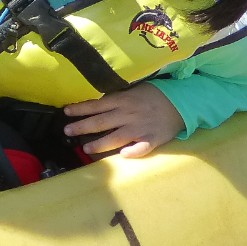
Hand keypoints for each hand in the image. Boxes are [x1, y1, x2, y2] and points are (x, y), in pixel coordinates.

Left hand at [62, 84, 183, 157]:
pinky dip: (132, 152)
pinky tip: (123, 156)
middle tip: (67, 132)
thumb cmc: (154, 94)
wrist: (180, 101)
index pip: (96, 105)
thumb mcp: (133, 89)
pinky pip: (141, 148)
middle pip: (101, 122)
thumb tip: (97, 104)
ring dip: (99, 144)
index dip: (80, 109)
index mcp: (122, 100)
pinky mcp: (153, 139)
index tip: (66, 113)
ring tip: (85, 149)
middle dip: (82, 127)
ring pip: (116, 137)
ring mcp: (140, 128)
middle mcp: (128, 114)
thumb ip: (116, 98)